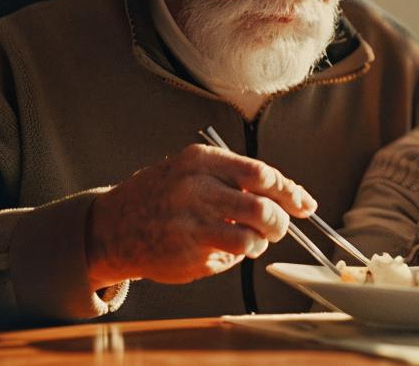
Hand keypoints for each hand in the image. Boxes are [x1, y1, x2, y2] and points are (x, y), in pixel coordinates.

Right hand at [85, 144, 316, 288]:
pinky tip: (221, 249)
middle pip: (262, 208)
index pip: (261, 174)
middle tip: (278, 227)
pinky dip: (236, 256)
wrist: (112, 226)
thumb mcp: (195, 171)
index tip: (306, 204)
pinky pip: (230, 257)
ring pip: (251, 238)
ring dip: (259, 243)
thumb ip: (238, 178)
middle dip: (280, 222)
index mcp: (201, 161)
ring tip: (249, 240)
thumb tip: (294, 196)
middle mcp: (195, 189)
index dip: (290, 191)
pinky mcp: (187, 253)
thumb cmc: (165, 195)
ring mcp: (190, 223)